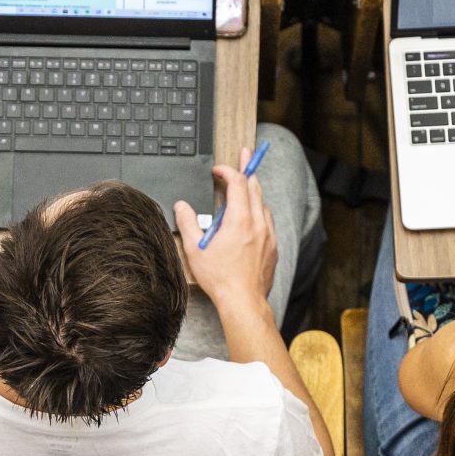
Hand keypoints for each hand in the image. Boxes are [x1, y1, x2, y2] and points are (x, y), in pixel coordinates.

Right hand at [176, 147, 278, 314]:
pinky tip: (253, 215)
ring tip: (247, 185)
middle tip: (247, 154)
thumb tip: (181, 206)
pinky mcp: (273, 247)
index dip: (228, 171)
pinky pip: (268, 220)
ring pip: (263, 204)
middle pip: (255, 187)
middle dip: (249, 168)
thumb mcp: (195, 250)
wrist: (243, 301)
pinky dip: (260, 210)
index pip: (237, 183)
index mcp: (239, 220)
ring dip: (254, 191)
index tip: (219, 170)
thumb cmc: (220, 278)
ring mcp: (268, 235)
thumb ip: (188, 224)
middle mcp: (258, 224)